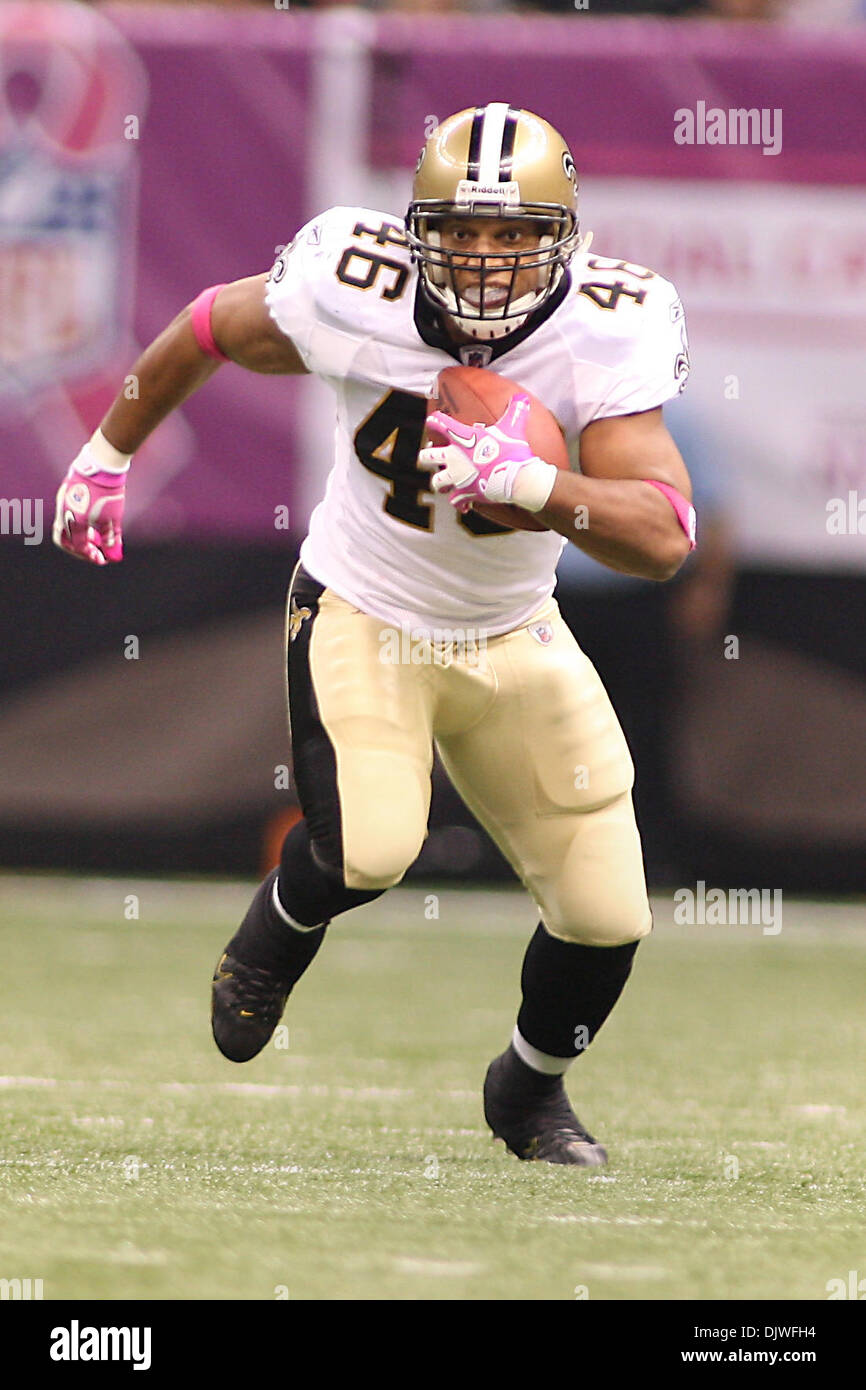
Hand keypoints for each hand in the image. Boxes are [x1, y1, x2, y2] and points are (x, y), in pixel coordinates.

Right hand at [53, 460, 126, 564]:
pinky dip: (77, 523)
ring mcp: (62, 502)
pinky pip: (66, 514)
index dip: (91, 556)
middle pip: (65, 541)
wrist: (102, 464)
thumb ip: (111, 538)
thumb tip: (113, 553)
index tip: (103, 559)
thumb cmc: (109, 492)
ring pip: (64, 527)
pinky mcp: (65, 493)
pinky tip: (92, 521)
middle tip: (94, 551)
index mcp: (74, 522)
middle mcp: (63, 513)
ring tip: (97, 537)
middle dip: (79, 550)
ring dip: (80, 536)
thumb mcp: (114, 518)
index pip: (80, 547)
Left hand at [420, 393, 545, 512]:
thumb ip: (516, 411)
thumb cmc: (512, 450)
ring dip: (440, 483)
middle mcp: (453, 458)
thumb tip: (523, 397)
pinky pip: (455, 501)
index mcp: (461, 438)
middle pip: (427, 456)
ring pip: (437, 482)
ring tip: (443, 484)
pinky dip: (459, 503)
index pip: (441, 424)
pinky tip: (464, 505)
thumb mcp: (514, 427)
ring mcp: (457, 477)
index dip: (435, 421)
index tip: (433, 421)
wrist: (515, 477)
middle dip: (426, 457)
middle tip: (427, 457)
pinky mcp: (465, 494)